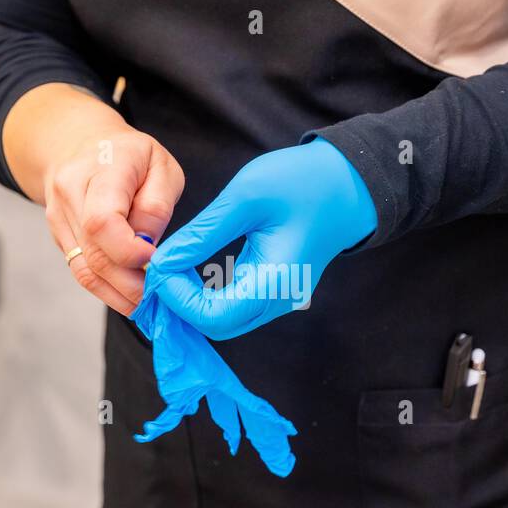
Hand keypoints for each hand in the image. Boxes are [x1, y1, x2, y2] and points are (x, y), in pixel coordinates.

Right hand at [3, 83, 184, 313]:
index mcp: (102, 168)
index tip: (155, 259)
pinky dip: (108, 289)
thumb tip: (148, 244)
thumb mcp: (161, 165)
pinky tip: (129, 295)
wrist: (80, 143)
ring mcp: (58, 216)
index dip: (129, 252)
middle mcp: (70, 192)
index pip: (102, 221)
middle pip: (94, 254)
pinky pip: (81, 271)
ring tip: (147, 302)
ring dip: (118, 294)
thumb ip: (157, 205)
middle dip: (130, 283)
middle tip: (159, 294)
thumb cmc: (131, 155)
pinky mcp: (59, 236)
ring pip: (84, 270)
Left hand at [150, 138, 376, 338]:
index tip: (160, 265)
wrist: (347, 183)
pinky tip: (191, 265)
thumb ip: (203, 233)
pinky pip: (233, 303)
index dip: (179, 300)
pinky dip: (206, 291)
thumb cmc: (303, 182)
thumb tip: (162, 260)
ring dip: (192, 299)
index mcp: (276, 282)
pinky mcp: (272, 288)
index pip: (214, 317)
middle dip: (181, 303)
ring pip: (223, 317)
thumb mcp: (247, 197)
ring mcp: (277, 297)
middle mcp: (278, 300)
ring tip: (173, 263)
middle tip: (162, 266)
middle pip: (216, 325)